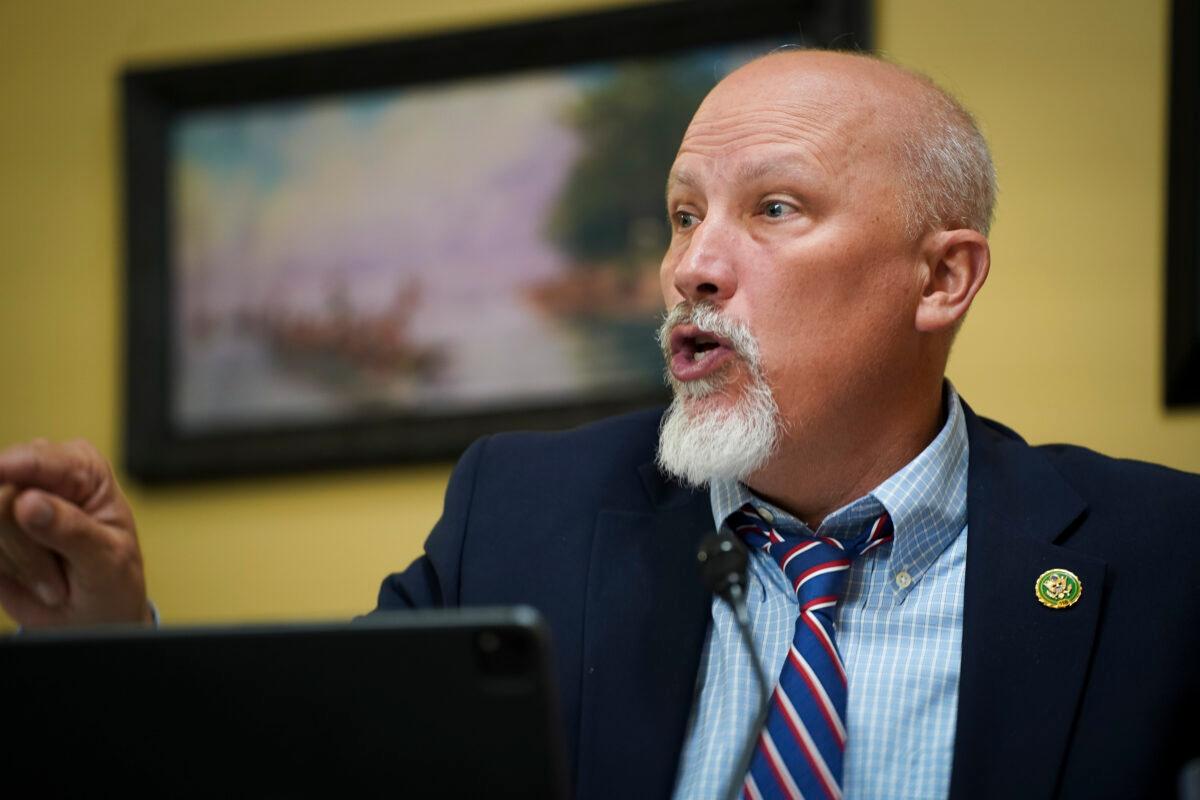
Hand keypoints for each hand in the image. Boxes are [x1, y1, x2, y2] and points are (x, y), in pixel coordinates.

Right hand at [0, 439, 151, 626]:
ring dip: (19, 564)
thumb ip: (71, 529)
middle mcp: (41, 476)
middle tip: (61, 578)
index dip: (12, 466)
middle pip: (2, 495)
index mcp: (82, 468)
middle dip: (27, 546)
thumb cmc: (111, 577)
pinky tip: (32, 579)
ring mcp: (8, 502)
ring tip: (54, 579)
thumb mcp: (106, 558)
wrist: (93, 614)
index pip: (38, 459)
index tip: (0, 472)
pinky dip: (4, 570)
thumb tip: (27, 502)